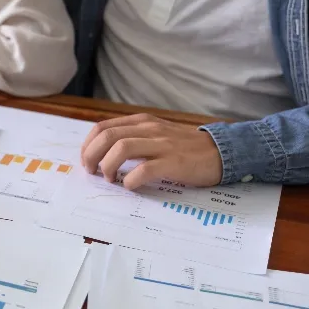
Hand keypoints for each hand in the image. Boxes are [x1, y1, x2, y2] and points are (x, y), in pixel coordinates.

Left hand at [81, 114, 223, 189]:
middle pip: (107, 137)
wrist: (222, 151)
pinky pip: (144, 169)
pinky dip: (130, 180)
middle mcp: (149, 129)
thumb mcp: (155, 133)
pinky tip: (130, 186)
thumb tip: (103, 152)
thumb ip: (133, 137)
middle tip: (92, 172)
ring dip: (108, 166)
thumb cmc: (185, 146)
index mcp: (141, 122)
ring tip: (109, 178)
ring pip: (121, 148)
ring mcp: (162, 145)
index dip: (88, 145)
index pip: (103, 127)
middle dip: (91, 155)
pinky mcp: (174, 163)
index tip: (86, 160)